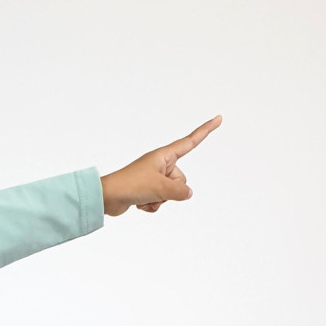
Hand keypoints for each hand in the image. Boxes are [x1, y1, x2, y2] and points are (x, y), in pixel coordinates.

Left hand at [99, 115, 221, 216]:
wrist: (107, 197)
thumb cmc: (130, 185)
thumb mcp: (160, 188)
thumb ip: (179, 191)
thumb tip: (188, 193)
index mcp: (164, 155)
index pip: (190, 142)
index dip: (205, 131)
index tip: (218, 119)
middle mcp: (160, 164)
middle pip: (180, 180)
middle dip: (170, 191)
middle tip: (153, 190)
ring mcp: (153, 178)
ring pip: (170, 194)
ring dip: (159, 200)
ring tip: (143, 197)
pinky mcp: (146, 190)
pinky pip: (159, 201)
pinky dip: (151, 205)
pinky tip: (140, 204)